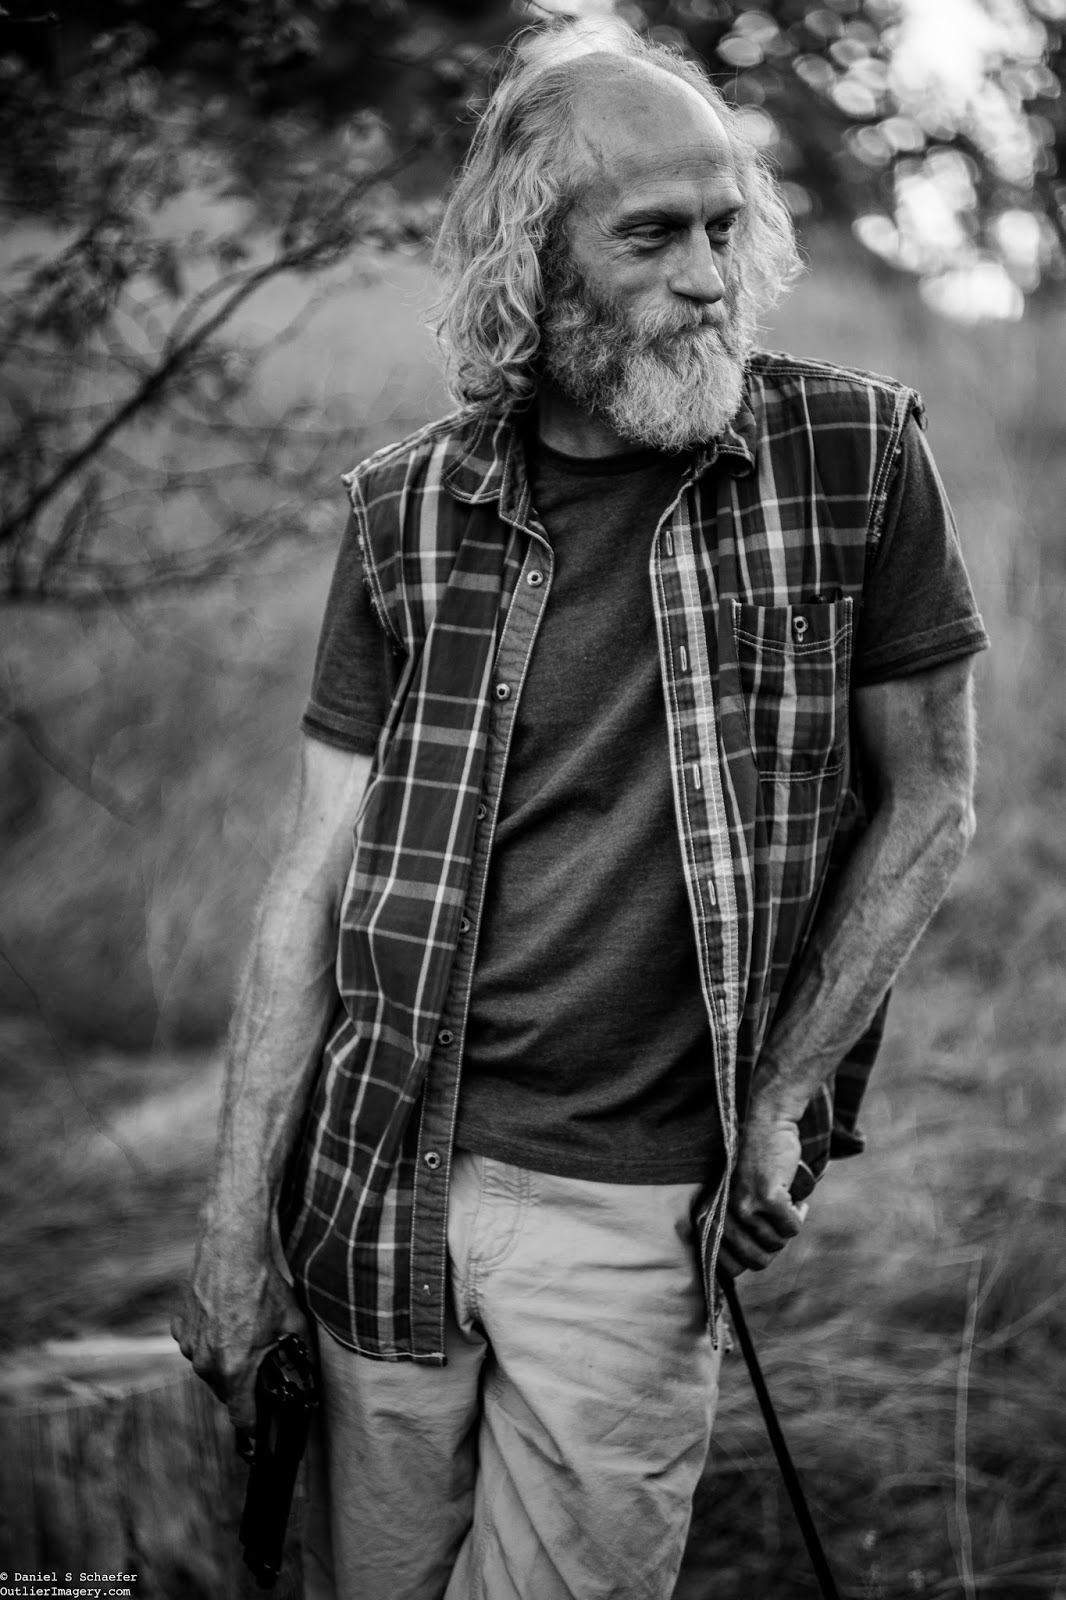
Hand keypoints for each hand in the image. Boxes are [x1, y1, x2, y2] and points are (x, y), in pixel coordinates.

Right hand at [171, 1224, 308, 1430]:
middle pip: (226, 1391)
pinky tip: (225, 1319)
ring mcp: (189, 1344)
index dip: (253, 1429)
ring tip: (244, 1332)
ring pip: (209, 1368)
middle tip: (260, 1363)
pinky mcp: (180, 1326)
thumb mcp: (293, 1323)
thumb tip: (310, 1376)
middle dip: (243, 1384)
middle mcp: (205, 1363)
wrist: (232, 1248)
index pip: (242, 1417)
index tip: (258, 1439)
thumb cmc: (263, 1284)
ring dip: (224, 1360)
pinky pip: (196, 1345)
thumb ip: (300, 1356)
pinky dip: (209, 1340)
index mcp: (234, 1368)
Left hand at [718, 1101, 808, 1278]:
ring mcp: (745, 1206)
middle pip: (758, 1262)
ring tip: (783, 1202)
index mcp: (709, 1219)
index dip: (751, 1260)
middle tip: (775, 1221)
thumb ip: (733, 1232)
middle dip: (773, 1245)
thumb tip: (747, 1268)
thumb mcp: (734, 1200)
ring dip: (787, 1226)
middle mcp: (723, 1215)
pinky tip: (794, 1199)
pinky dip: (798, 1215)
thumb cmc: (753, 1168)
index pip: (729, 1269)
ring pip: (777, 1244)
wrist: (767, 1128)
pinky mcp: (768, 1198)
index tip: (759, 1240)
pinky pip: (791, 1229)